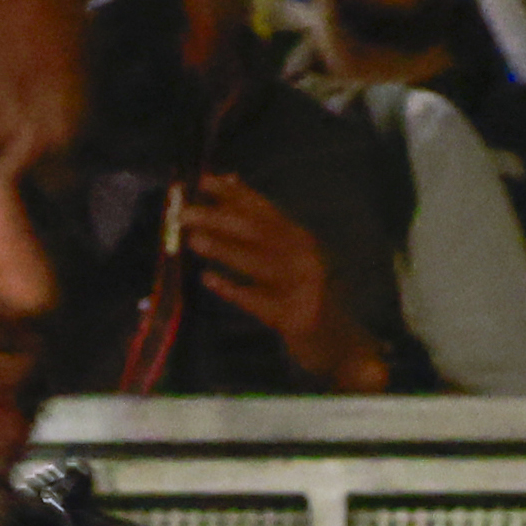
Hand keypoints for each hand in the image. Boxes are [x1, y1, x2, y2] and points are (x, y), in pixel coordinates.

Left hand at [172, 174, 373, 389]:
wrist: (341, 345)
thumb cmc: (305, 298)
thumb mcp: (289, 258)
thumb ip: (261, 225)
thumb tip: (230, 180)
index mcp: (300, 239)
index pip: (264, 209)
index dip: (234, 194)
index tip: (202, 180)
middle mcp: (305, 256)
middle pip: (259, 231)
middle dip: (220, 218)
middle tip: (184, 213)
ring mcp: (303, 287)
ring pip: (259, 262)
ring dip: (225, 249)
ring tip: (193, 239)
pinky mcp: (297, 318)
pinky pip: (260, 301)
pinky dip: (234, 289)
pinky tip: (209, 280)